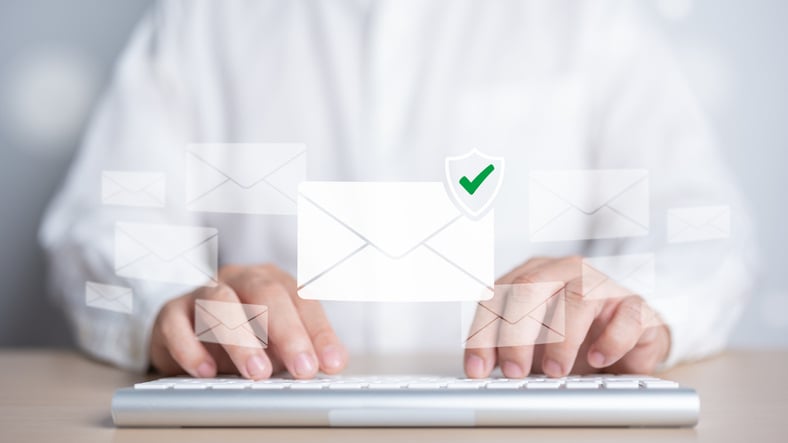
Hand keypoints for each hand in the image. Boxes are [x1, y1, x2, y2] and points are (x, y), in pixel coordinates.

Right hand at [150, 264, 347, 379]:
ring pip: (221, 302)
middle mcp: (240, 278)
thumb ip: (301, 347)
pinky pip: (177, 324)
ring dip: (241, 339)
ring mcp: (203, 291)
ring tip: (257, 372)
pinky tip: (206, 371)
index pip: (302, 300)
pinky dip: (192, 348)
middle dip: (288, 333)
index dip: (319, 331)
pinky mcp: (171, 312)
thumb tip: (331, 362)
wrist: (187, 328)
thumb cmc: (241, 331)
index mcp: (273, 281)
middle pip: (266, 294)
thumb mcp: (275, 339)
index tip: (331, 362)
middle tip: (302, 367)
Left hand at [464, 256, 670, 377]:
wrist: (625, 340)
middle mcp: (563, 271)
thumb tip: (480, 372)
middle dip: (516, 333)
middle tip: (514, 371)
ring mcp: (601, 284)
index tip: (478, 368)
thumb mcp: (531, 342)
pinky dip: (611, 340)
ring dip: (562, 338)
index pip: (497, 295)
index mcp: (531, 274)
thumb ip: (506, 348)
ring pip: (577, 298)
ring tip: (553, 370)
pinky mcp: (635, 305)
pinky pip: (625, 316)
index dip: (484, 332)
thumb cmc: (572, 337)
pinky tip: (598, 359)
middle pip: (530, 287)